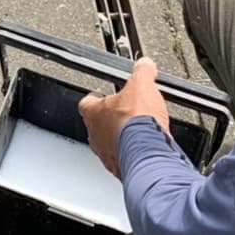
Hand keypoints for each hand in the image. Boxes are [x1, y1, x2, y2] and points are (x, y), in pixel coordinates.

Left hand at [78, 57, 170, 178]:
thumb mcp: (142, 85)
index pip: (86, 102)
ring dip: (119, 139)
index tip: (102, 95)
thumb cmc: (137, 123)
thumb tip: (144, 64)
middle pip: (97, 125)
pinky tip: (143, 150)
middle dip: (110, 120)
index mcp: (93, 113)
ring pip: (108, 144)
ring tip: (135, 134)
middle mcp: (95, 135)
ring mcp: (106, 154)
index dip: (95, 98)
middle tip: (124, 115)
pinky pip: (122, 161)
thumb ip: (141, 72)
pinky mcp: (120, 169)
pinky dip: (130, 155)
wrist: (149, 154)